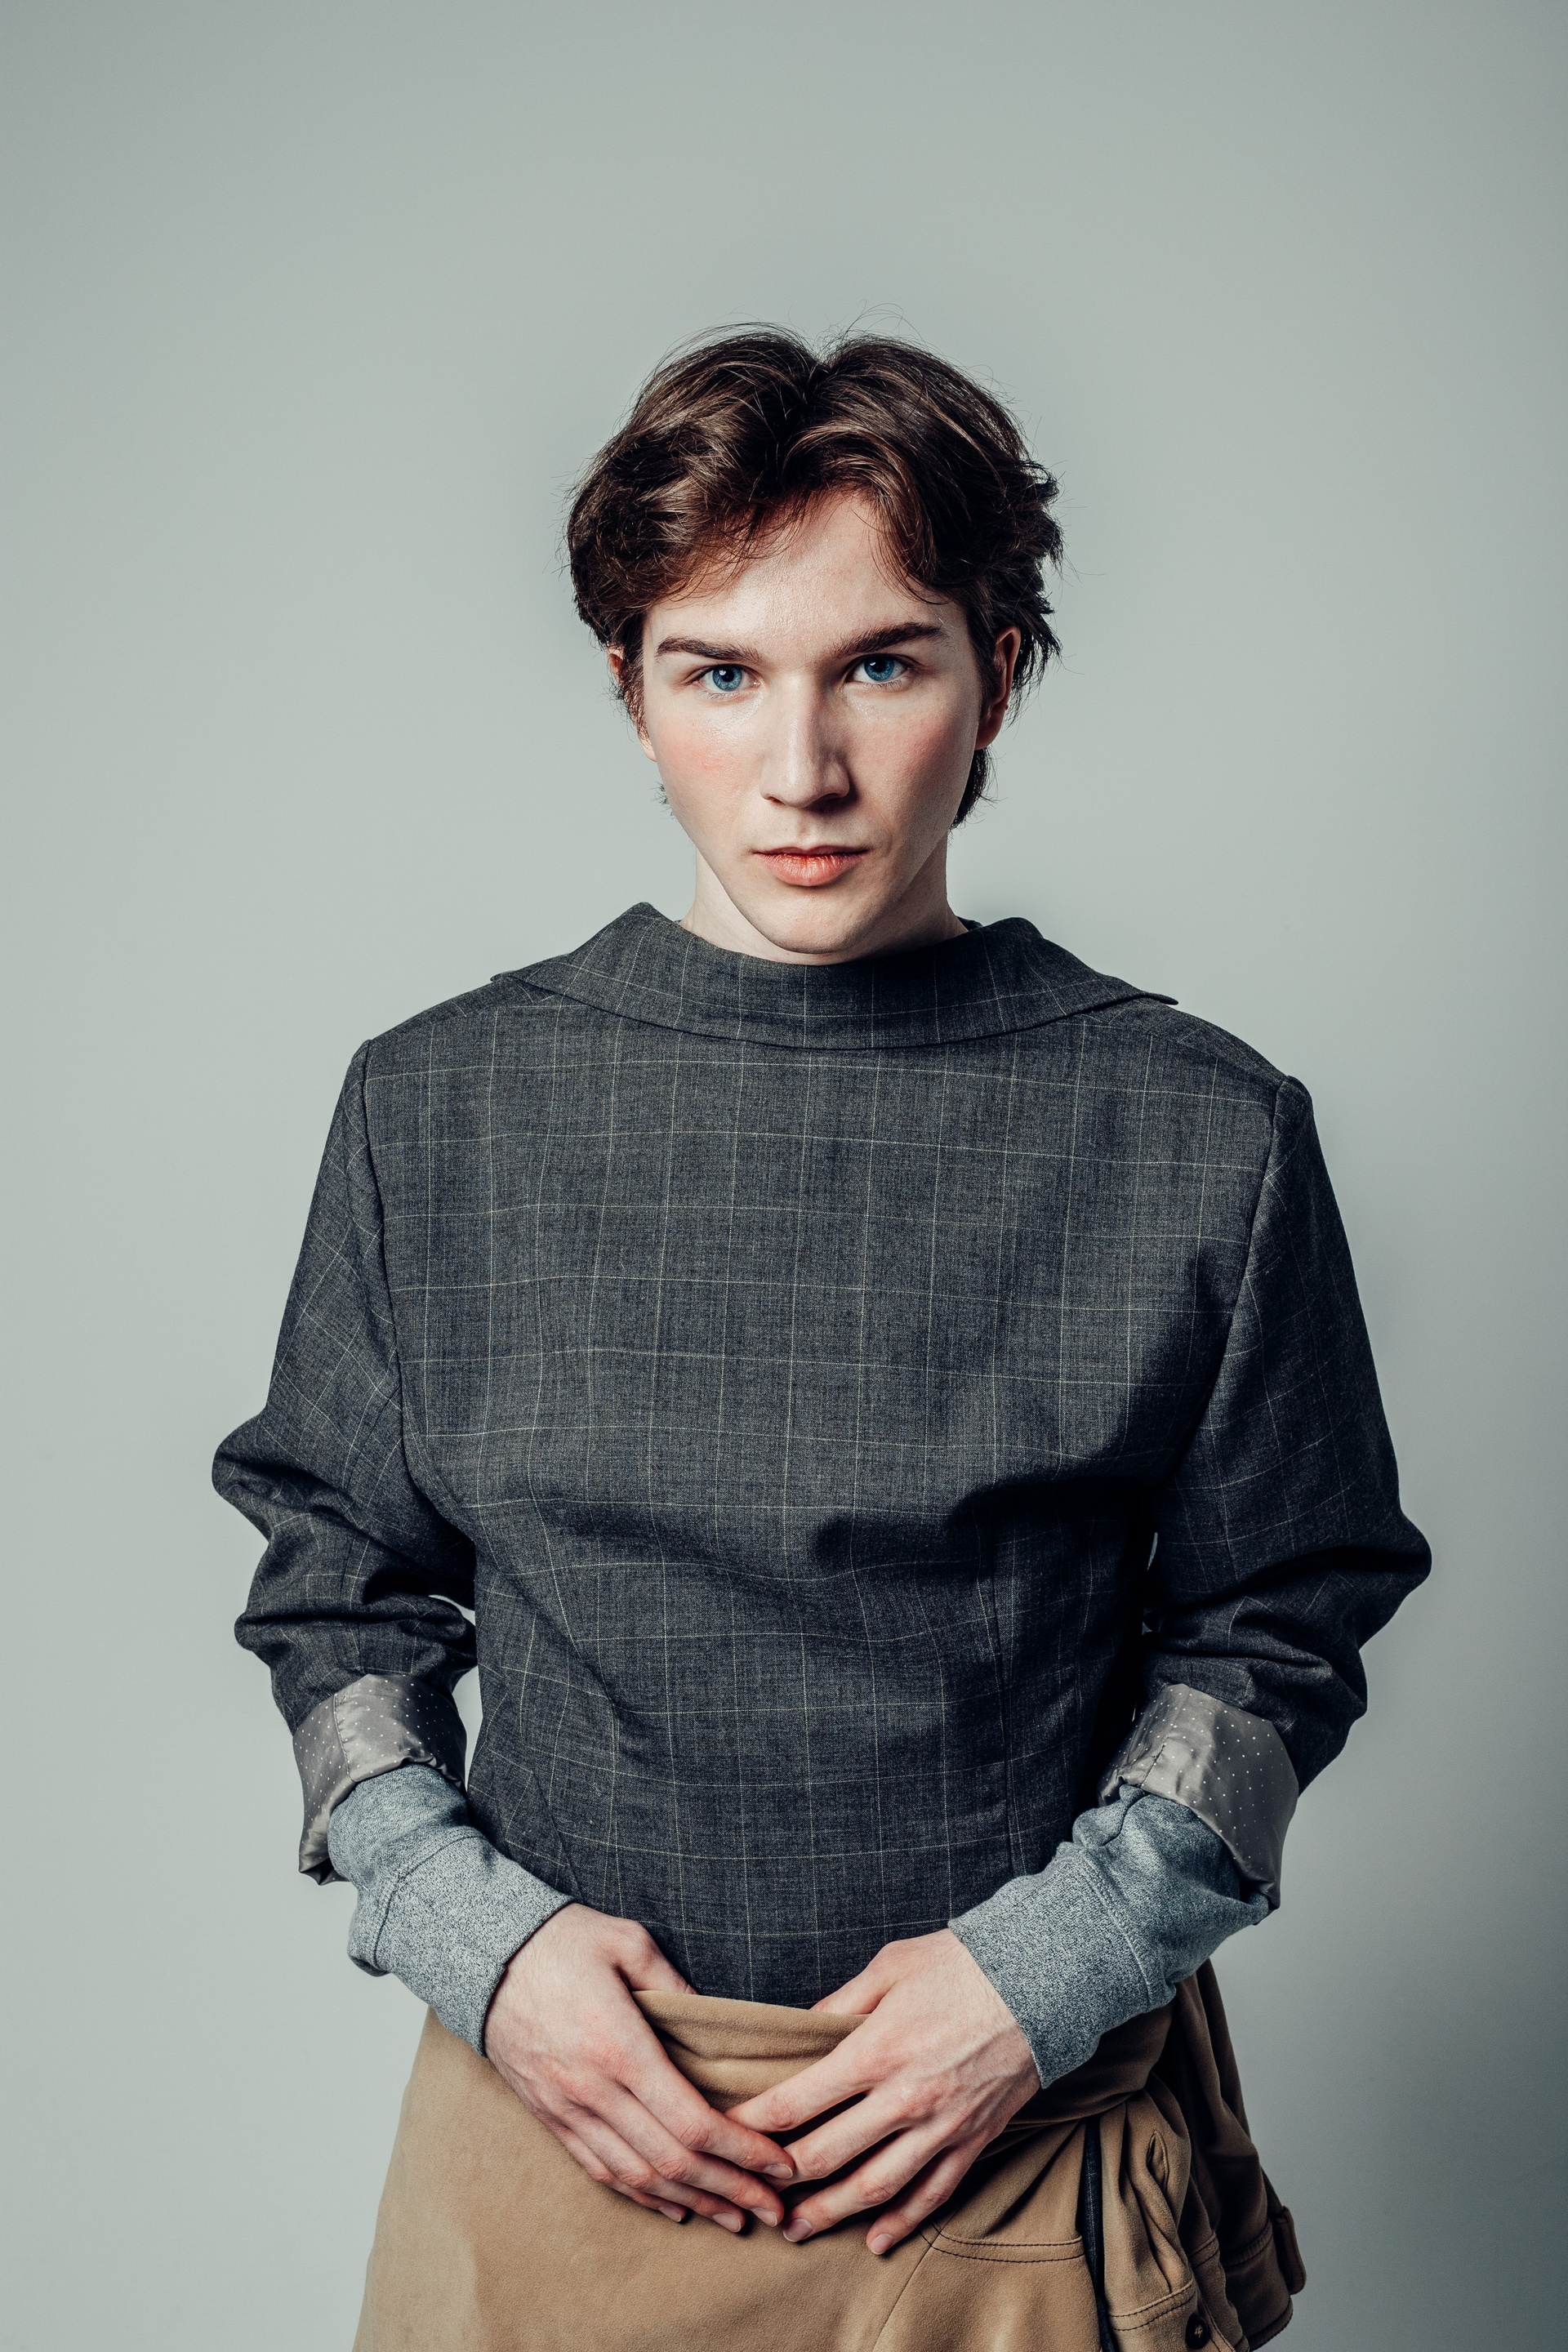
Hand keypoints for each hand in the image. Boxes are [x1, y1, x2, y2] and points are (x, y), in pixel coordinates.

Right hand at [483, 1903, 795, 2230]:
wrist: (483, 1956)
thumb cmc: (562, 1941)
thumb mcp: (629, 1942)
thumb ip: (678, 1986)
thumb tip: (718, 2026)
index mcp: (620, 2048)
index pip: (693, 2122)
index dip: (743, 2152)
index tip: (781, 2166)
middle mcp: (595, 2092)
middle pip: (673, 2163)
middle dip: (731, 2190)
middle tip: (774, 2210)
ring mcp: (568, 2111)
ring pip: (639, 2178)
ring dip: (693, 2203)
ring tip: (736, 2217)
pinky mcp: (551, 2118)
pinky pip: (601, 2171)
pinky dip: (642, 2197)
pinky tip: (674, 2207)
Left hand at [726, 1929, 1037, 2253]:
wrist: (1043, 1980)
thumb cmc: (961, 1964)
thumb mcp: (889, 1966)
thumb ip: (840, 2002)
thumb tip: (803, 2028)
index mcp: (875, 2050)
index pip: (799, 2101)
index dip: (757, 2123)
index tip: (731, 2132)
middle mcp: (904, 2098)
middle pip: (827, 2156)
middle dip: (782, 2180)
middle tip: (754, 2194)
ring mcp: (941, 2126)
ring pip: (875, 2188)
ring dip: (831, 2214)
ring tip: (797, 2230)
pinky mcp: (973, 2140)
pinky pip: (932, 2195)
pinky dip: (902, 2223)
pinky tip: (875, 2240)